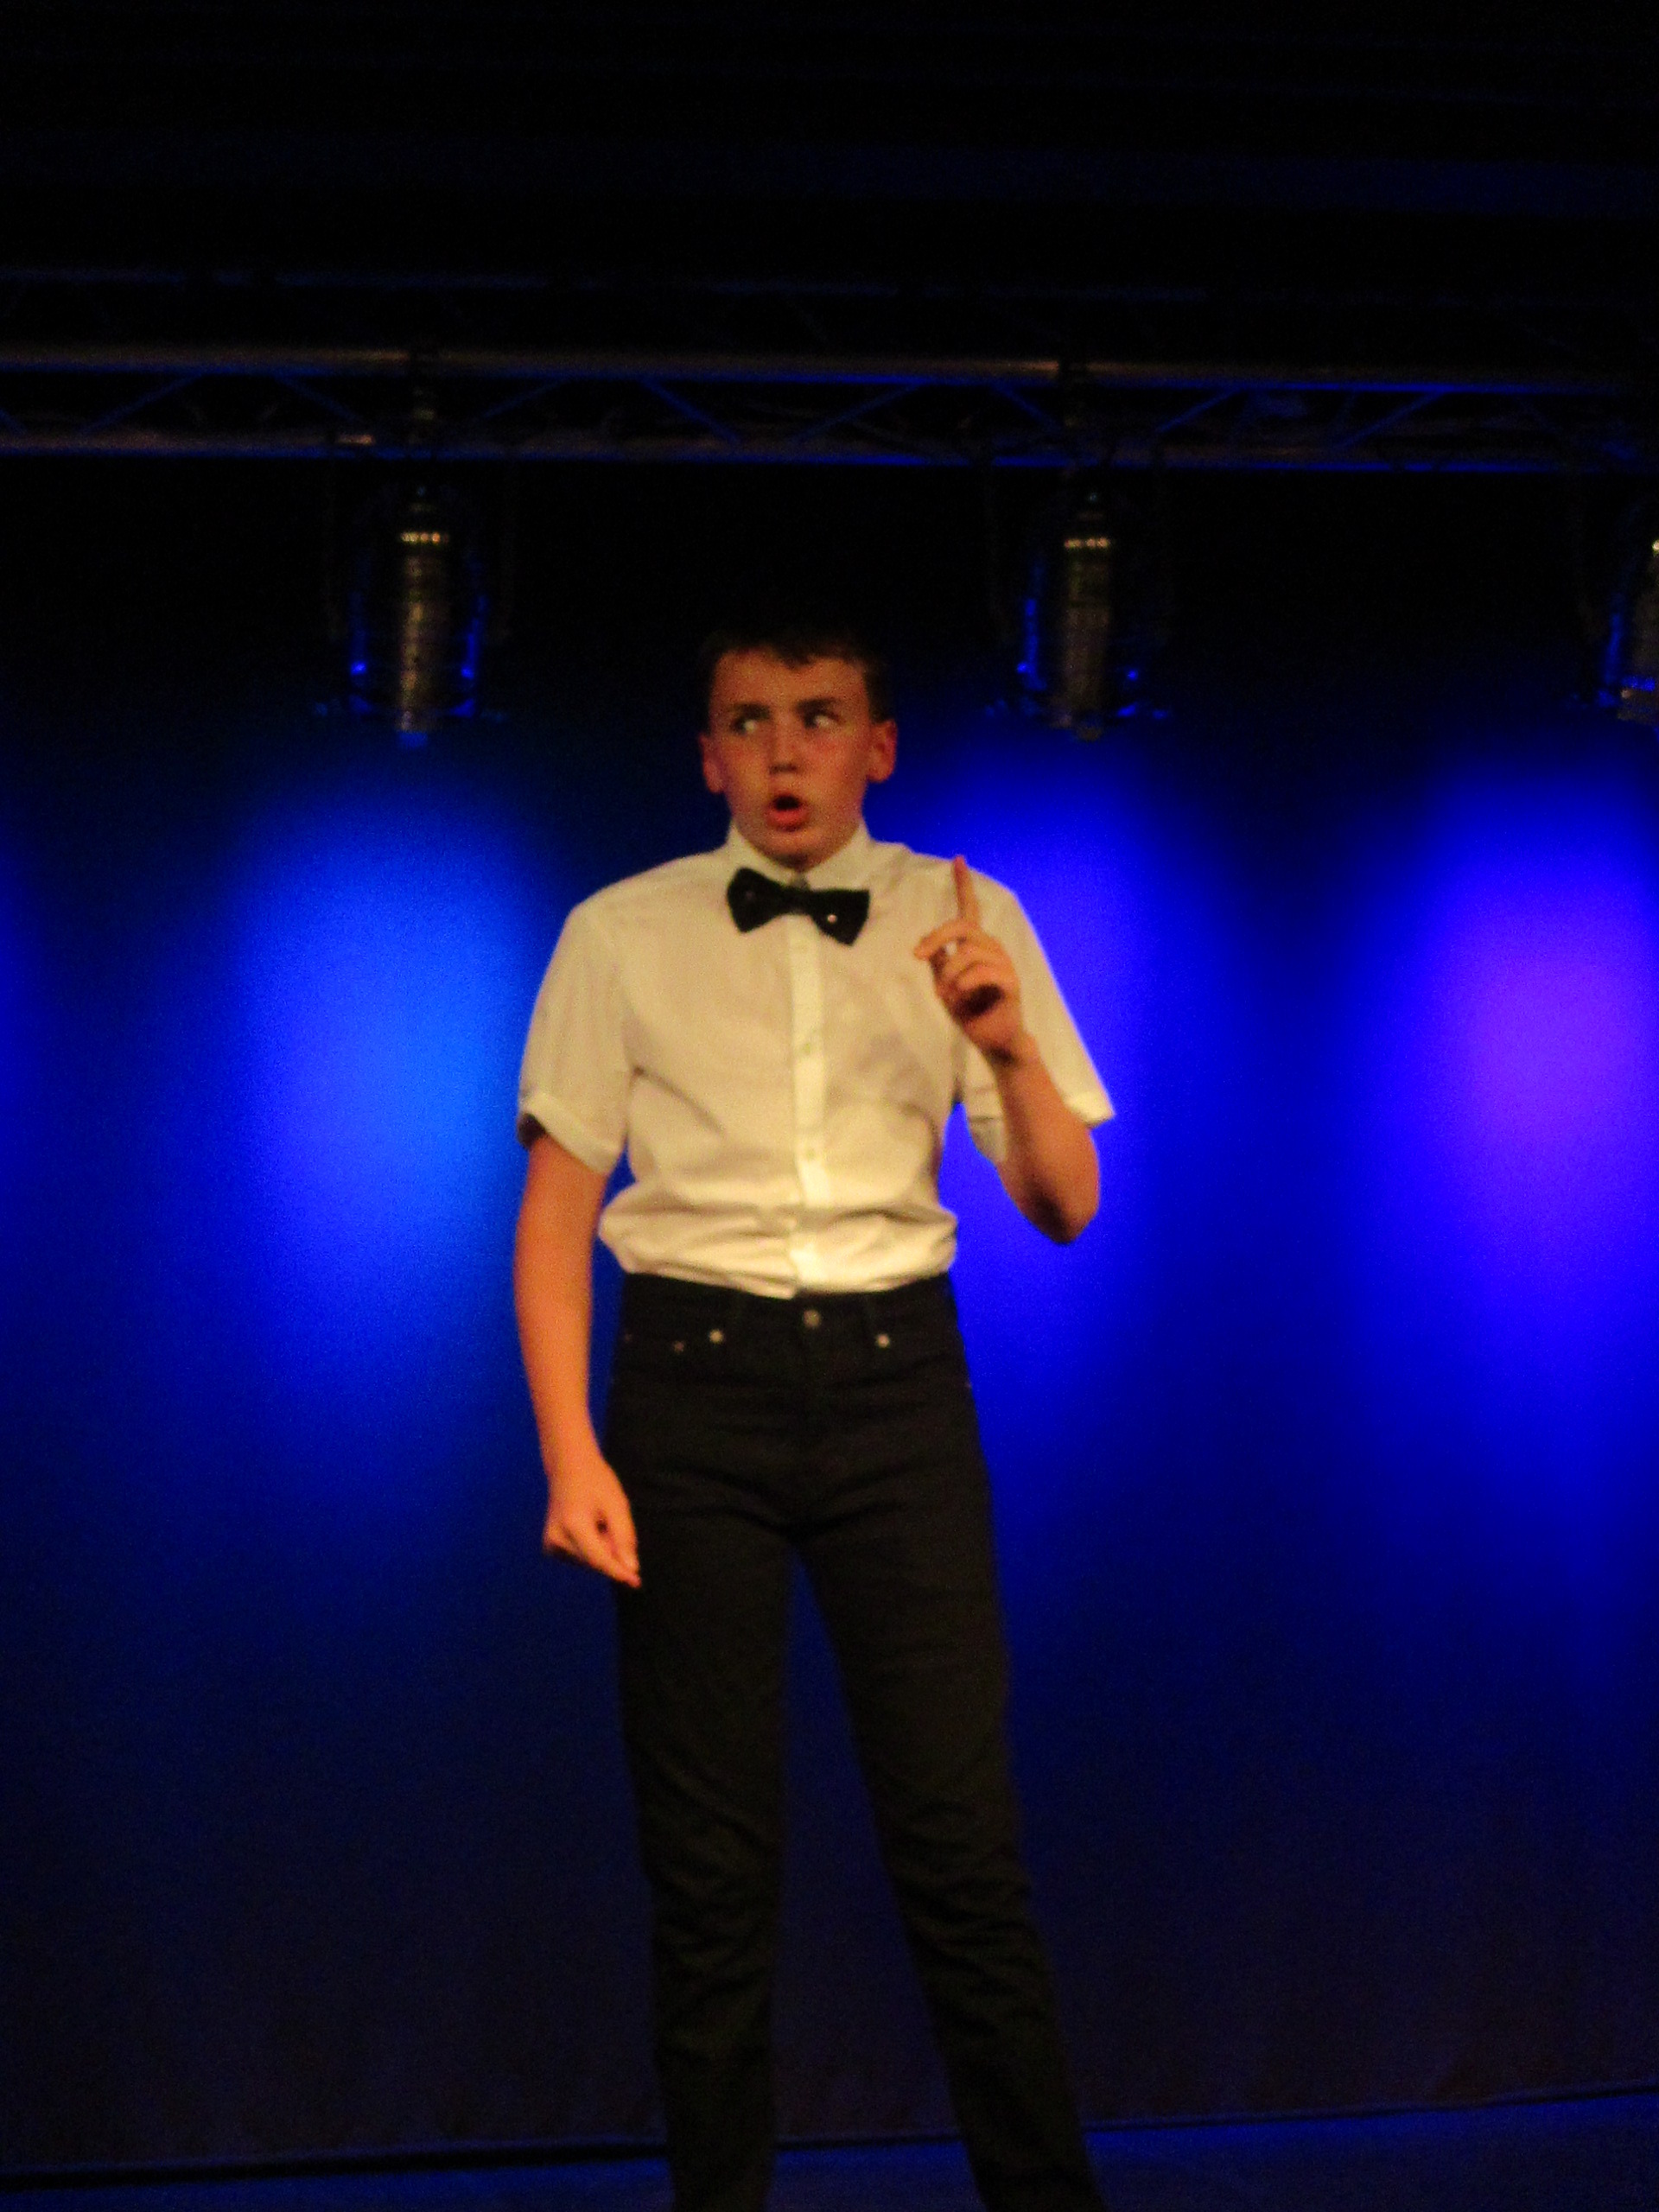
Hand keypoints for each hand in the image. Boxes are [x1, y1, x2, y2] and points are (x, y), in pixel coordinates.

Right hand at [544, 1446, 639, 1586]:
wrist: (568, 1469)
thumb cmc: (596, 1482)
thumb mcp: (617, 1505)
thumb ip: (623, 1538)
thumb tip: (631, 1569)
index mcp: (573, 1527)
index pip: (599, 1560)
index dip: (619, 1572)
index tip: (637, 1583)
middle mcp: (556, 1540)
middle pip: (595, 1562)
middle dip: (612, 1553)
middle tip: (612, 1524)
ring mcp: (550, 1545)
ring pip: (588, 1562)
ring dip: (602, 1550)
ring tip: (599, 1522)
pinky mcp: (550, 1548)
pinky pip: (580, 1558)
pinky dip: (592, 1549)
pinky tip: (590, 1528)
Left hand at [913, 855, 1026, 1059]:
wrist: (992, 1041)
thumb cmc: (970, 1012)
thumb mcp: (945, 984)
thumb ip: (939, 963)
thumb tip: (927, 945)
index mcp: (976, 946)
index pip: (969, 909)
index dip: (963, 884)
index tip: (958, 859)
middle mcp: (992, 948)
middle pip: (962, 926)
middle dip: (936, 938)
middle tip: (918, 956)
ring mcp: (1004, 963)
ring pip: (968, 952)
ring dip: (949, 974)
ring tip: (945, 994)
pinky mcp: (1011, 982)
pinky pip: (984, 972)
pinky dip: (965, 983)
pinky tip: (961, 995)